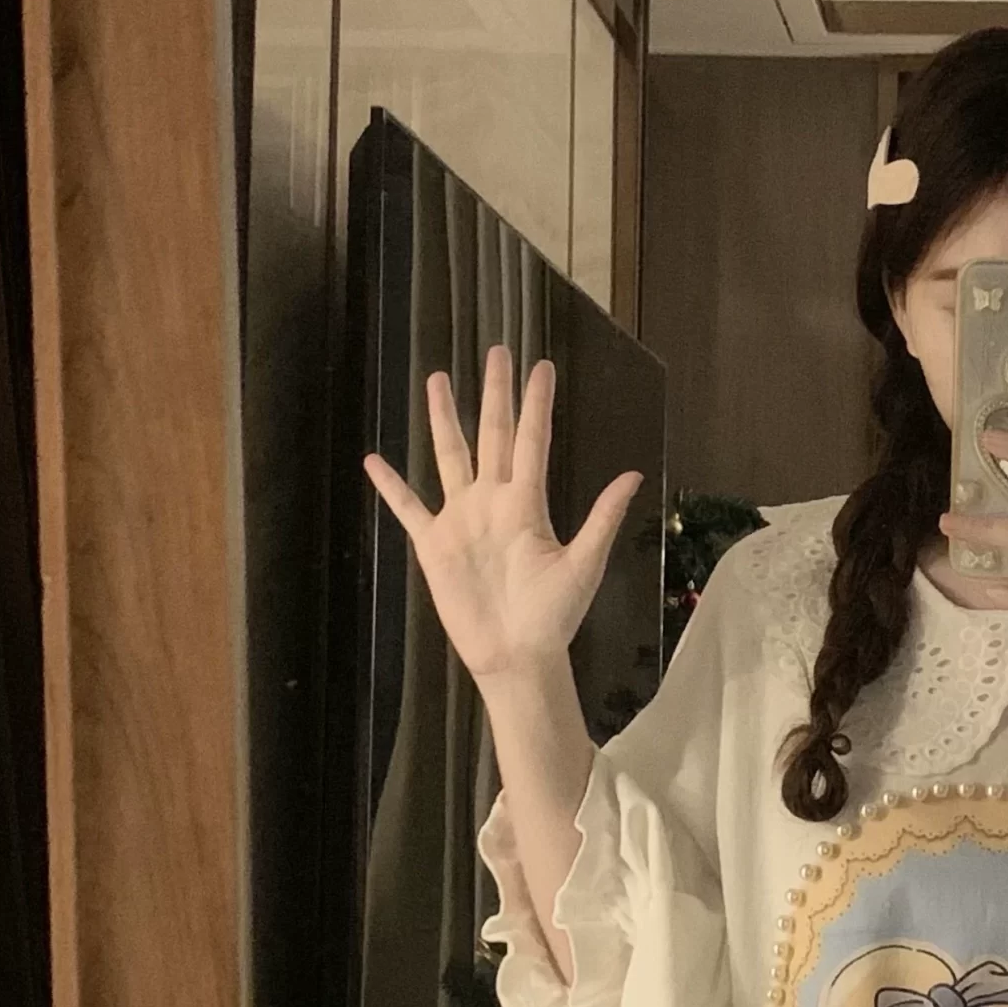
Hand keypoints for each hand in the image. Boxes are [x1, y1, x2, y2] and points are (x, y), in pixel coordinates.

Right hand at [363, 345, 642, 681]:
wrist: (516, 655)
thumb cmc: (554, 616)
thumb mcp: (584, 565)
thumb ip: (603, 519)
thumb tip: (633, 475)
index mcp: (528, 503)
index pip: (531, 441)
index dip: (536, 404)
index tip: (541, 366)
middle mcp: (493, 501)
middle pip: (492, 434)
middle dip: (494, 393)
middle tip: (497, 351)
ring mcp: (462, 519)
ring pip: (450, 455)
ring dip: (443, 419)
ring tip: (436, 378)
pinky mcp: (434, 544)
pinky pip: (408, 508)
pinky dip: (392, 486)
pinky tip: (374, 460)